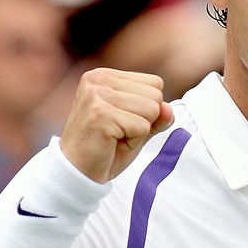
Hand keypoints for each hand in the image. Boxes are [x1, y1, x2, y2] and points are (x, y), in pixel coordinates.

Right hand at [58, 68, 173, 182]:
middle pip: (156, 95)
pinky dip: (133, 142)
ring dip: (139, 132)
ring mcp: (97, 94)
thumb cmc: (106, 148)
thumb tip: (169, 109)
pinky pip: (142, 127)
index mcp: (106, 75)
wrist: (78, 173)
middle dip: (145, 121)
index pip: (155, 83)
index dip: (148, 109)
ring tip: (115, 138)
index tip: (123, 122)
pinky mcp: (100, 114)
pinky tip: (111, 144)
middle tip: (118, 133)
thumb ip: (157, 115)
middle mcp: (98, 79)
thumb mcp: (139, 127)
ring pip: (152, 110)